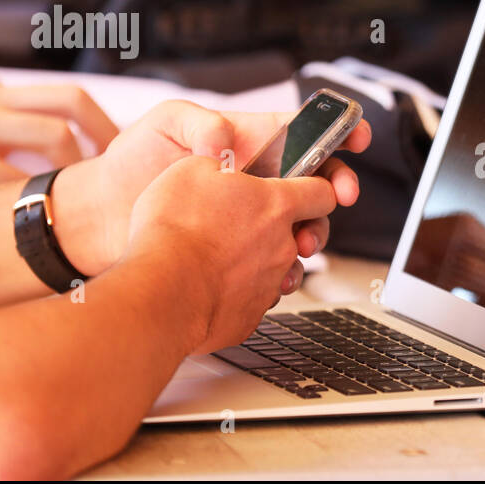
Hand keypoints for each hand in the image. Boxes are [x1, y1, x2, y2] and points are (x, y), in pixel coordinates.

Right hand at [0, 67, 118, 188]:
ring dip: (82, 164)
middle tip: (119, 172)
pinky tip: (48, 219)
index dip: (94, 127)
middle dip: (107, 135)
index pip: (58, 98)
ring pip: (54, 134)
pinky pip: (15, 179)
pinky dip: (39, 197)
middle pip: (72, 102)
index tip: (109, 154)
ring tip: (91, 196)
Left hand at [52, 100, 371, 277]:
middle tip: (340, 195)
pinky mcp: (239, 254)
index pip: (303, 133)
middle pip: (316, 183)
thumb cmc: (129, 164)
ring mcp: (249, 220)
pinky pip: (277, 263)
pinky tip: (280, 274)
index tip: (357, 138)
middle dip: (337, 188)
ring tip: (303, 244)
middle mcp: (257, 181)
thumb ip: (201, 123)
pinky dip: (287, 271)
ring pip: (303, 227)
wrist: (100, 222)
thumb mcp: (163, 125)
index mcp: (248, 143)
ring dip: (315, 234)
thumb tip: (229, 142)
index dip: (336, 133)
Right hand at [123, 155, 340, 352]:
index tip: (308, 189)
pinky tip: (207, 283)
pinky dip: (235, 292)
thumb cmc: (175, 229)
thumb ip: (222, 167)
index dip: (318, 188)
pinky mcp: (251, 316)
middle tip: (248, 224)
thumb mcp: (193, 170)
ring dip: (257, 262)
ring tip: (220, 256)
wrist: (162, 290)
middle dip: (282, 229)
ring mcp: (270, 284)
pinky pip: (252, 299)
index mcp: (277, 205)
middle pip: (301, 235)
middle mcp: (283, 246)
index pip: (322, 193)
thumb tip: (222, 169)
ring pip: (277, 270)